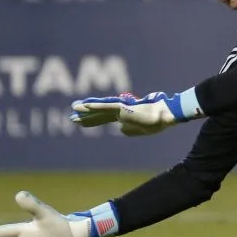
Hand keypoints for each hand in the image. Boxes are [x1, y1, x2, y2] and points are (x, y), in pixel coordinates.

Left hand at [70, 89, 202, 136]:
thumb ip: (129, 129)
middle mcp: (120, 111)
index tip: (79, 122)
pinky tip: (84, 106)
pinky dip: (94, 106)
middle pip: (98, 114)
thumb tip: (120, 128)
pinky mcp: (123, 107)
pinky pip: (106, 106)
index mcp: (124, 117)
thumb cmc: (157, 122)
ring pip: (99, 108)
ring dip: (85, 109)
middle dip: (85, 117)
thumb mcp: (141, 130)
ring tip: (73, 109)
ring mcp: (121, 109)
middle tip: (71, 117)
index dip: (91, 120)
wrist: (165, 116)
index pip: (104, 118)